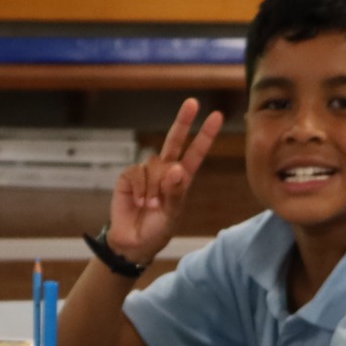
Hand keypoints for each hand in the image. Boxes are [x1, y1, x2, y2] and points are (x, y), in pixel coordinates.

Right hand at [106, 99, 222, 268]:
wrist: (133, 242)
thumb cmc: (157, 229)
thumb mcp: (172, 214)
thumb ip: (175, 192)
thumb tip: (175, 168)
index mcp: (181, 179)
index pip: (195, 153)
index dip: (205, 136)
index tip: (216, 116)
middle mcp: (165, 171)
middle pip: (174, 141)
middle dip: (183, 122)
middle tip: (192, 103)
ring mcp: (147, 172)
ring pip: (154, 164)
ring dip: (154, 186)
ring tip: (151, 205)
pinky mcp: (129, 176)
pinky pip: (137, 173)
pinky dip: (140, 189)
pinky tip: (139, 201)